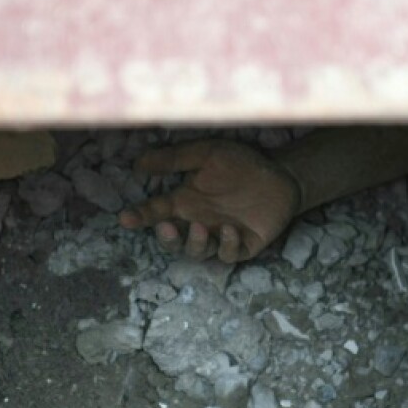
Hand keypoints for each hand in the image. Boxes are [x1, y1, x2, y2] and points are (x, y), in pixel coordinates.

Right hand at [117, 139, 300, 263]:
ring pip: (199, 252)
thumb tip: (138, 162)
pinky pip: (229, 254)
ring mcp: (219, 236)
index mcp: (186, 202)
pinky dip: (226, 245)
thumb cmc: (241, 163)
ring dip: (195, 243)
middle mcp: (198, 222)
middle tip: (166, 227)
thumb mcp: (207, 154)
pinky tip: (230, 230)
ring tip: (200, 227)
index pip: (156, 212)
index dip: (140, 217)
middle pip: (174, 241)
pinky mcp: (243, 245)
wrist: (281, 173)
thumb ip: (175, 159)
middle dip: (166, 239)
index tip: (125, 219)